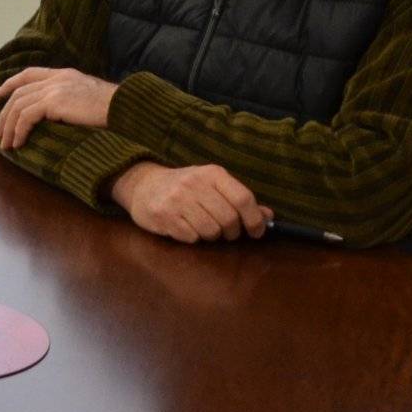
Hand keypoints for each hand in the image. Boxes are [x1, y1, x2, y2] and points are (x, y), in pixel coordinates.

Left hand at [0, 67, 118, 149]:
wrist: (124, 108)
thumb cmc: (113, 109)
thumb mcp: (88, 97)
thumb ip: (71, 99)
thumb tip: (58, 115)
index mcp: (64, 74)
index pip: (29, 74)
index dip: (11, 83)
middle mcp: (56, 78)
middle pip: (19, 93)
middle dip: (5, 113)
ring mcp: (54, 88)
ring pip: (19, 106)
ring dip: (9, 126)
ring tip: (6, 144)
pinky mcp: (53, 102)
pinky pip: (26, 117)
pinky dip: (18, 131)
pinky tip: (18, 143)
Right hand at [111, 161, 267, 243]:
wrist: (143, 185)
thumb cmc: (185, 187)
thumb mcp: (213, 186)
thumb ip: (239, 200)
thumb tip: (268, 216)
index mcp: (212, 174)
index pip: (243, 198)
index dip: (254, 219)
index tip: (256, 232)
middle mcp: (195, 183)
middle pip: (228, 219)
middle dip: (232, 232)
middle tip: (226, 232)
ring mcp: (177, 199)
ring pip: (211, 231)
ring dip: (212, 236)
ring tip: (204, 228)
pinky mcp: (163, 215)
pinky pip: (191, 237)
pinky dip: (193, 238)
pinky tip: (186, 228)